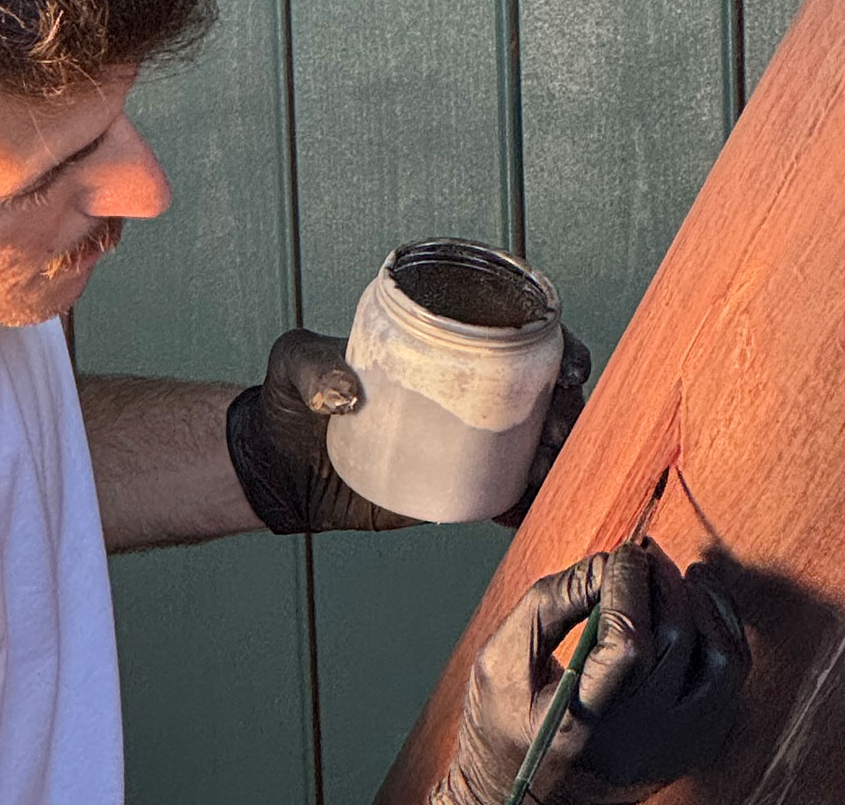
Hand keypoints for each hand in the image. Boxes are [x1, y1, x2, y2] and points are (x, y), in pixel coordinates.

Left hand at [224, 327, 590, 534]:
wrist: (277, 464)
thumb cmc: (291, 398)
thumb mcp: (295, 363)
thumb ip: (312, 367)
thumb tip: (342, 393)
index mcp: (444, 347)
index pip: (517, 336)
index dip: (556, 346)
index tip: (567, 366)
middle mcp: (466, 392)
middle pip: (543, 394)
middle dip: (567, 409)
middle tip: (556, 429)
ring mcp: (464, 442)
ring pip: (535, 446)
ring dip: (557, 458)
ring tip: (548, 471)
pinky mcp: (455, 487)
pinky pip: (505, 496)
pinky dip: (524, 505)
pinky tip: (529, 510)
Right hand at [434, 542, 747, 804]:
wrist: (526, 804)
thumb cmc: (503, 730)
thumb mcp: (500, 662)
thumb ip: (549, 604)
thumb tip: (606, 563)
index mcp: (577, 727)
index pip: (627, 641)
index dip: (631, 583)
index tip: (622, 553)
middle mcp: (635, 744)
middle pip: (678, 644)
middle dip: (665, 583)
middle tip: (646, 557)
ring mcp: (672, 751)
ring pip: (723, 665)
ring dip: (709, 607)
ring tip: (685, 577)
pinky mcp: (691, 750)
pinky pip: (730, 686)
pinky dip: (720, 638)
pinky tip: (697, 614)